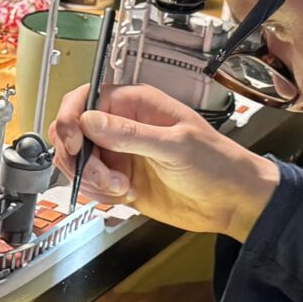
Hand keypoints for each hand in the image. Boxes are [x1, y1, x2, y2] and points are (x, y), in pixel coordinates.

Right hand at [50, 83, 279, 241]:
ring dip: (92, 180)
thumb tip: (90, 120)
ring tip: (122, 187)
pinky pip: (91, 185)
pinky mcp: (119, 179)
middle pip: (73, 132)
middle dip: (80, 158)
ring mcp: (119, 154)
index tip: (73, 143)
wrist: (231, 201)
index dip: (71, 119)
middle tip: (104, 176)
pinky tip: (125, 195)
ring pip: (78, 162)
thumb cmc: (217, 163)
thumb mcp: (175, 145)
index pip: (85, 100)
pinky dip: (99, 194)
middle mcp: (123, 126)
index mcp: (136, 104)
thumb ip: (130, 133)